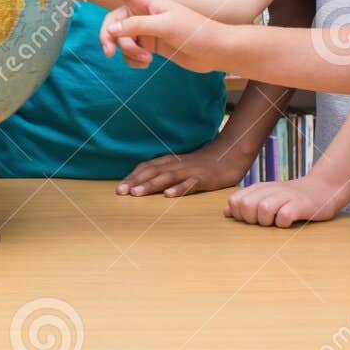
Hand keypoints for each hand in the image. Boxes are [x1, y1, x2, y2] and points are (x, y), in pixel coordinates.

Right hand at [77, 0, 230, 73]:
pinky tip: (146, 64)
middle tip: (110, 52)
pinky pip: (128, 52)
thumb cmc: (195, 31)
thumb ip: (135, 27)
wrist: (215, 51)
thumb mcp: (165, 26)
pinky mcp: (148, 45)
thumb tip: (110, 32)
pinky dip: (133, 59)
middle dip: (111, 38)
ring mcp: (144, 29)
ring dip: (127, 52)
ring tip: (145, 60)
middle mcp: (141, 12)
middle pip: (111, 23)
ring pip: (120, 40)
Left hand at [117, 141, 252, 196]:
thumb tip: (146, 181)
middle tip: (120, 192)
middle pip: (152, 172)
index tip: (118, 188)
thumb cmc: (204, 163)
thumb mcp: (182, 166)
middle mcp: (177, 165)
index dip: (132, 177)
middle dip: (135, 182)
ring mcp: (190, 171)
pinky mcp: (205, 178)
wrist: (231, 153)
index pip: (147, 168)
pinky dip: (179, 189)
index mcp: (170, 162)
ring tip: (137, 194)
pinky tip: (169, 195)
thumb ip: (166, 171)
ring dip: (151, 185)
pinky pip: (190, 184)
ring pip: (167, 177)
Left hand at [223, 174, 349, 225]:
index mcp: (259, 188)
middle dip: (250, 218)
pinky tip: (287, 222)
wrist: (322, 188)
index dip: (238, 213)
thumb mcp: (266, 196)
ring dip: (266, 221)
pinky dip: (283, 223)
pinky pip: (284, 217)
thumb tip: (225, 212)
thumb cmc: (290, 197)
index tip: (250, 218)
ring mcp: (286, 197)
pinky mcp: (300, 205)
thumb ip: (246, 201)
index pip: (235, 200)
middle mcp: (271, 190)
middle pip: (246, 205)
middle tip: (263, 221)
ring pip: (263, 209)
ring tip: (275, 222)